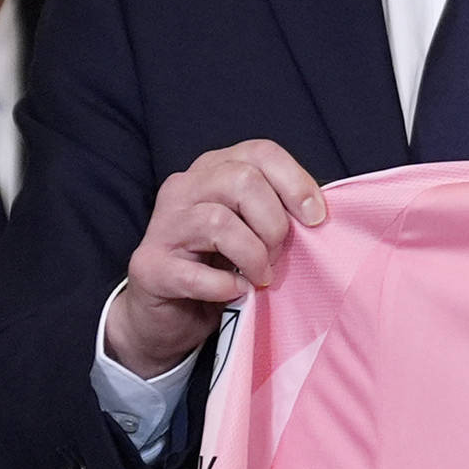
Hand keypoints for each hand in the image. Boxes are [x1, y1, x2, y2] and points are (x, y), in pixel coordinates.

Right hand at [106, 140, 326, 377]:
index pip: (260, 152)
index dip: (295, 182)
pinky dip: (225, 286)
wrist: (168, 315)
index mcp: (212, 171)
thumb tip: (319, 212)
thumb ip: (278, 213)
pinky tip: (235, 292)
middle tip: (276, 256)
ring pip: (218, 221)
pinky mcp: (150, 266)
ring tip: (259, 277)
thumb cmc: (219, 267)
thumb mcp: (252, 230)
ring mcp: (163, 226)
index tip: (315, 218)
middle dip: (273, 224)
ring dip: (252, 256)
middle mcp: (183, 188)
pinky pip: (194, 273)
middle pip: (242, 180)